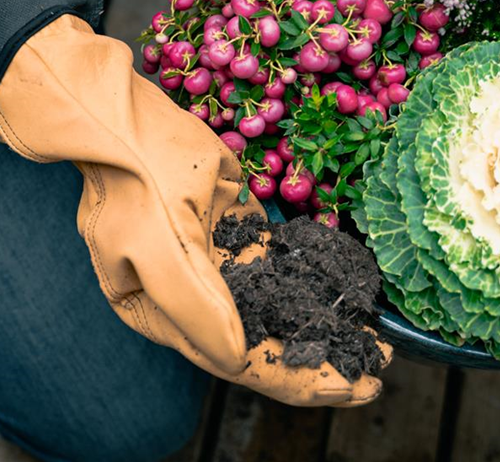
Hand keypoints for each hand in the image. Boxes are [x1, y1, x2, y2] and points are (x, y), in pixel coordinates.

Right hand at [0, 14, 387, 405]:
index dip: (294, 378)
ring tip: (369, 341)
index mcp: (161, 313)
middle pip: (261, 339)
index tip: (349, 386)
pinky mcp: (232, 231)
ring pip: (274, 306)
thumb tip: (238, 359)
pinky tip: (343, 293)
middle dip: (316, 358)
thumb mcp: (156, 244)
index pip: (236, 360)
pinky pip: (276, 267)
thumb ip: (195, 306)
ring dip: (318, 324)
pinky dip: (309, 283)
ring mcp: (213, 263)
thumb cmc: (136, 176)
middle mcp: (190, 296)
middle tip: (373, 371)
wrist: (126, 114)